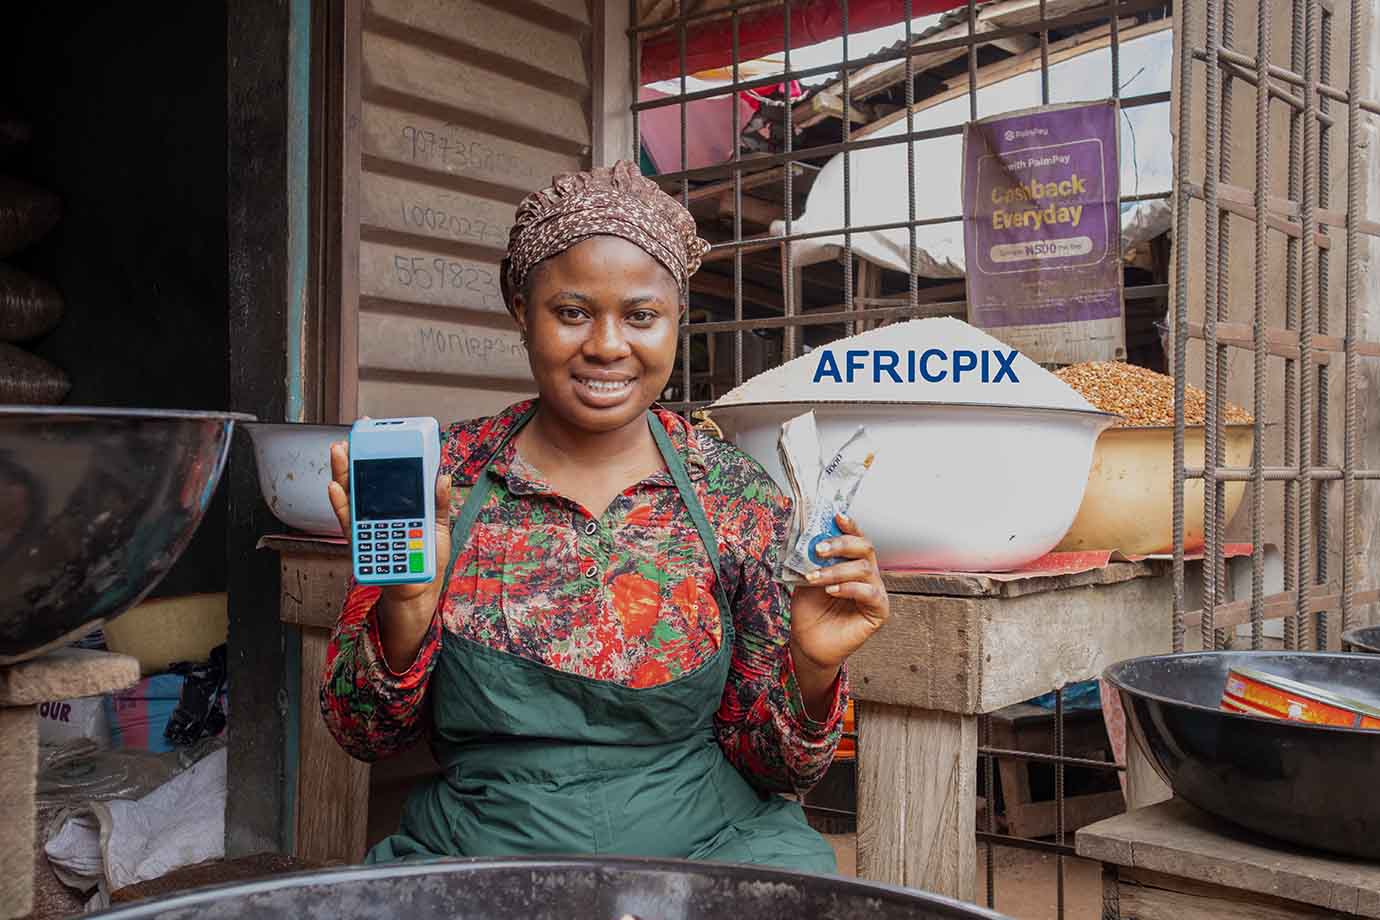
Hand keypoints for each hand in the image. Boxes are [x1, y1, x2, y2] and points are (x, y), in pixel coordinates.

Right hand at [327, 426, 452, 668]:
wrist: (420, 589)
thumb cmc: (427, 558)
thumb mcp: (439, 526)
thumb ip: (440, 502)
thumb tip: (442, 476)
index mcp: (397, 508)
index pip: (384, 478)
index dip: (377, 458)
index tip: (372, 436)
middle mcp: (377, 515)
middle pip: (362, 484)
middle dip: (353, 461)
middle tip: (348, 440)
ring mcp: (367, 528)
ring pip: (350, 499)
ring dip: (341, 476)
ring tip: (338, 455)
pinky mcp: (361, 544)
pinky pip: (348, 524)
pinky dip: (341, 506)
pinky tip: (335, 489)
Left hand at [788, 514, 888, 715]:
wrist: (808, 643)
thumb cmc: (810, 611)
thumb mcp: (806, 578)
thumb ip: (811, 559)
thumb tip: (808, 536)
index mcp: (851, 563)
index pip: (855, 538)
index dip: (849, 525)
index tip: (836, 516)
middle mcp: (867, 574)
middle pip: (865, 548)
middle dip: (841, 544)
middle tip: (818, 549)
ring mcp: (875, 591)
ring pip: (863, 569)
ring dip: (836, 571)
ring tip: (815, 578)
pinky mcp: (879, 611)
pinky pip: (869, 592)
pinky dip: (849, 588)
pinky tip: (831, 591)